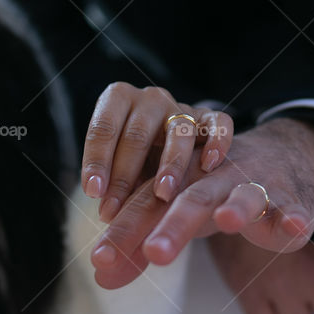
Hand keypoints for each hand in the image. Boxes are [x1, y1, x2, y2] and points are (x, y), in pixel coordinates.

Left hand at [81, 83, 233, 221]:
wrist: (172, 148)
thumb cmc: (136, 160)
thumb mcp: (119, 166)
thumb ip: (112, 184)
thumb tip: (107, 215)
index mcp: (118, 99)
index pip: (104, 127)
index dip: (97, 160)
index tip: (94, 192)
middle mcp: (150, 99)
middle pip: (137, 133)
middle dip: (125, 174)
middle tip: (117, 208)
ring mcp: (182, 107)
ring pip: (178, 130)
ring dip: (170, 163)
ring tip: (163, 194)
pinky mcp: (211, 119)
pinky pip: (219, 124)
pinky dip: (216, 141)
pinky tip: (209, 165)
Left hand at [90, 118, 313, 288]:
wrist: (278, 156)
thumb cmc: (213, 190)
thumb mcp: (175, 214)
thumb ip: (139, 248)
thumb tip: (100, 280)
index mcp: (180, 181)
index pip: (148, 205)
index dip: (125, 231)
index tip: (100, 260)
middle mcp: (215, 178)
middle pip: (193, 197)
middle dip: (175, 224)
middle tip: (155, 252)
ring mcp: (254, 187)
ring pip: (245, 195)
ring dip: (236, 207)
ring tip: (225, 219)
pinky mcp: (290, 200)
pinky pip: (292, 209)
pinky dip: (292, 218)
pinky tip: (294, 229)